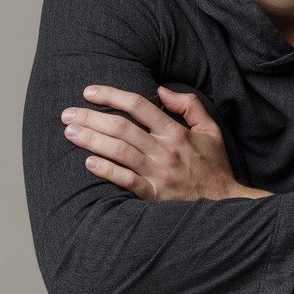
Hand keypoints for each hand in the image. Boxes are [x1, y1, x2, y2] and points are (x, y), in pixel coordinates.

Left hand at [61, 85, 249, 200]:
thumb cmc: (214, 167)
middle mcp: (165, 150)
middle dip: (91, 117)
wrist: (225, 204)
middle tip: (68, 113)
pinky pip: (126, 181)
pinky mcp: (154, 195)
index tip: (89, 92)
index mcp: (176, 132)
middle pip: (122, 127)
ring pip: (119, 151)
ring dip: (92, 140)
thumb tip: (163, 89)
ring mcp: (158, 173)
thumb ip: (189, 106)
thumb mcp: (211, 130)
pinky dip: (107, 171)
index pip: (139, 105)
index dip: (112, 95)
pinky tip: (89, 163)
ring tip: (70, 133)